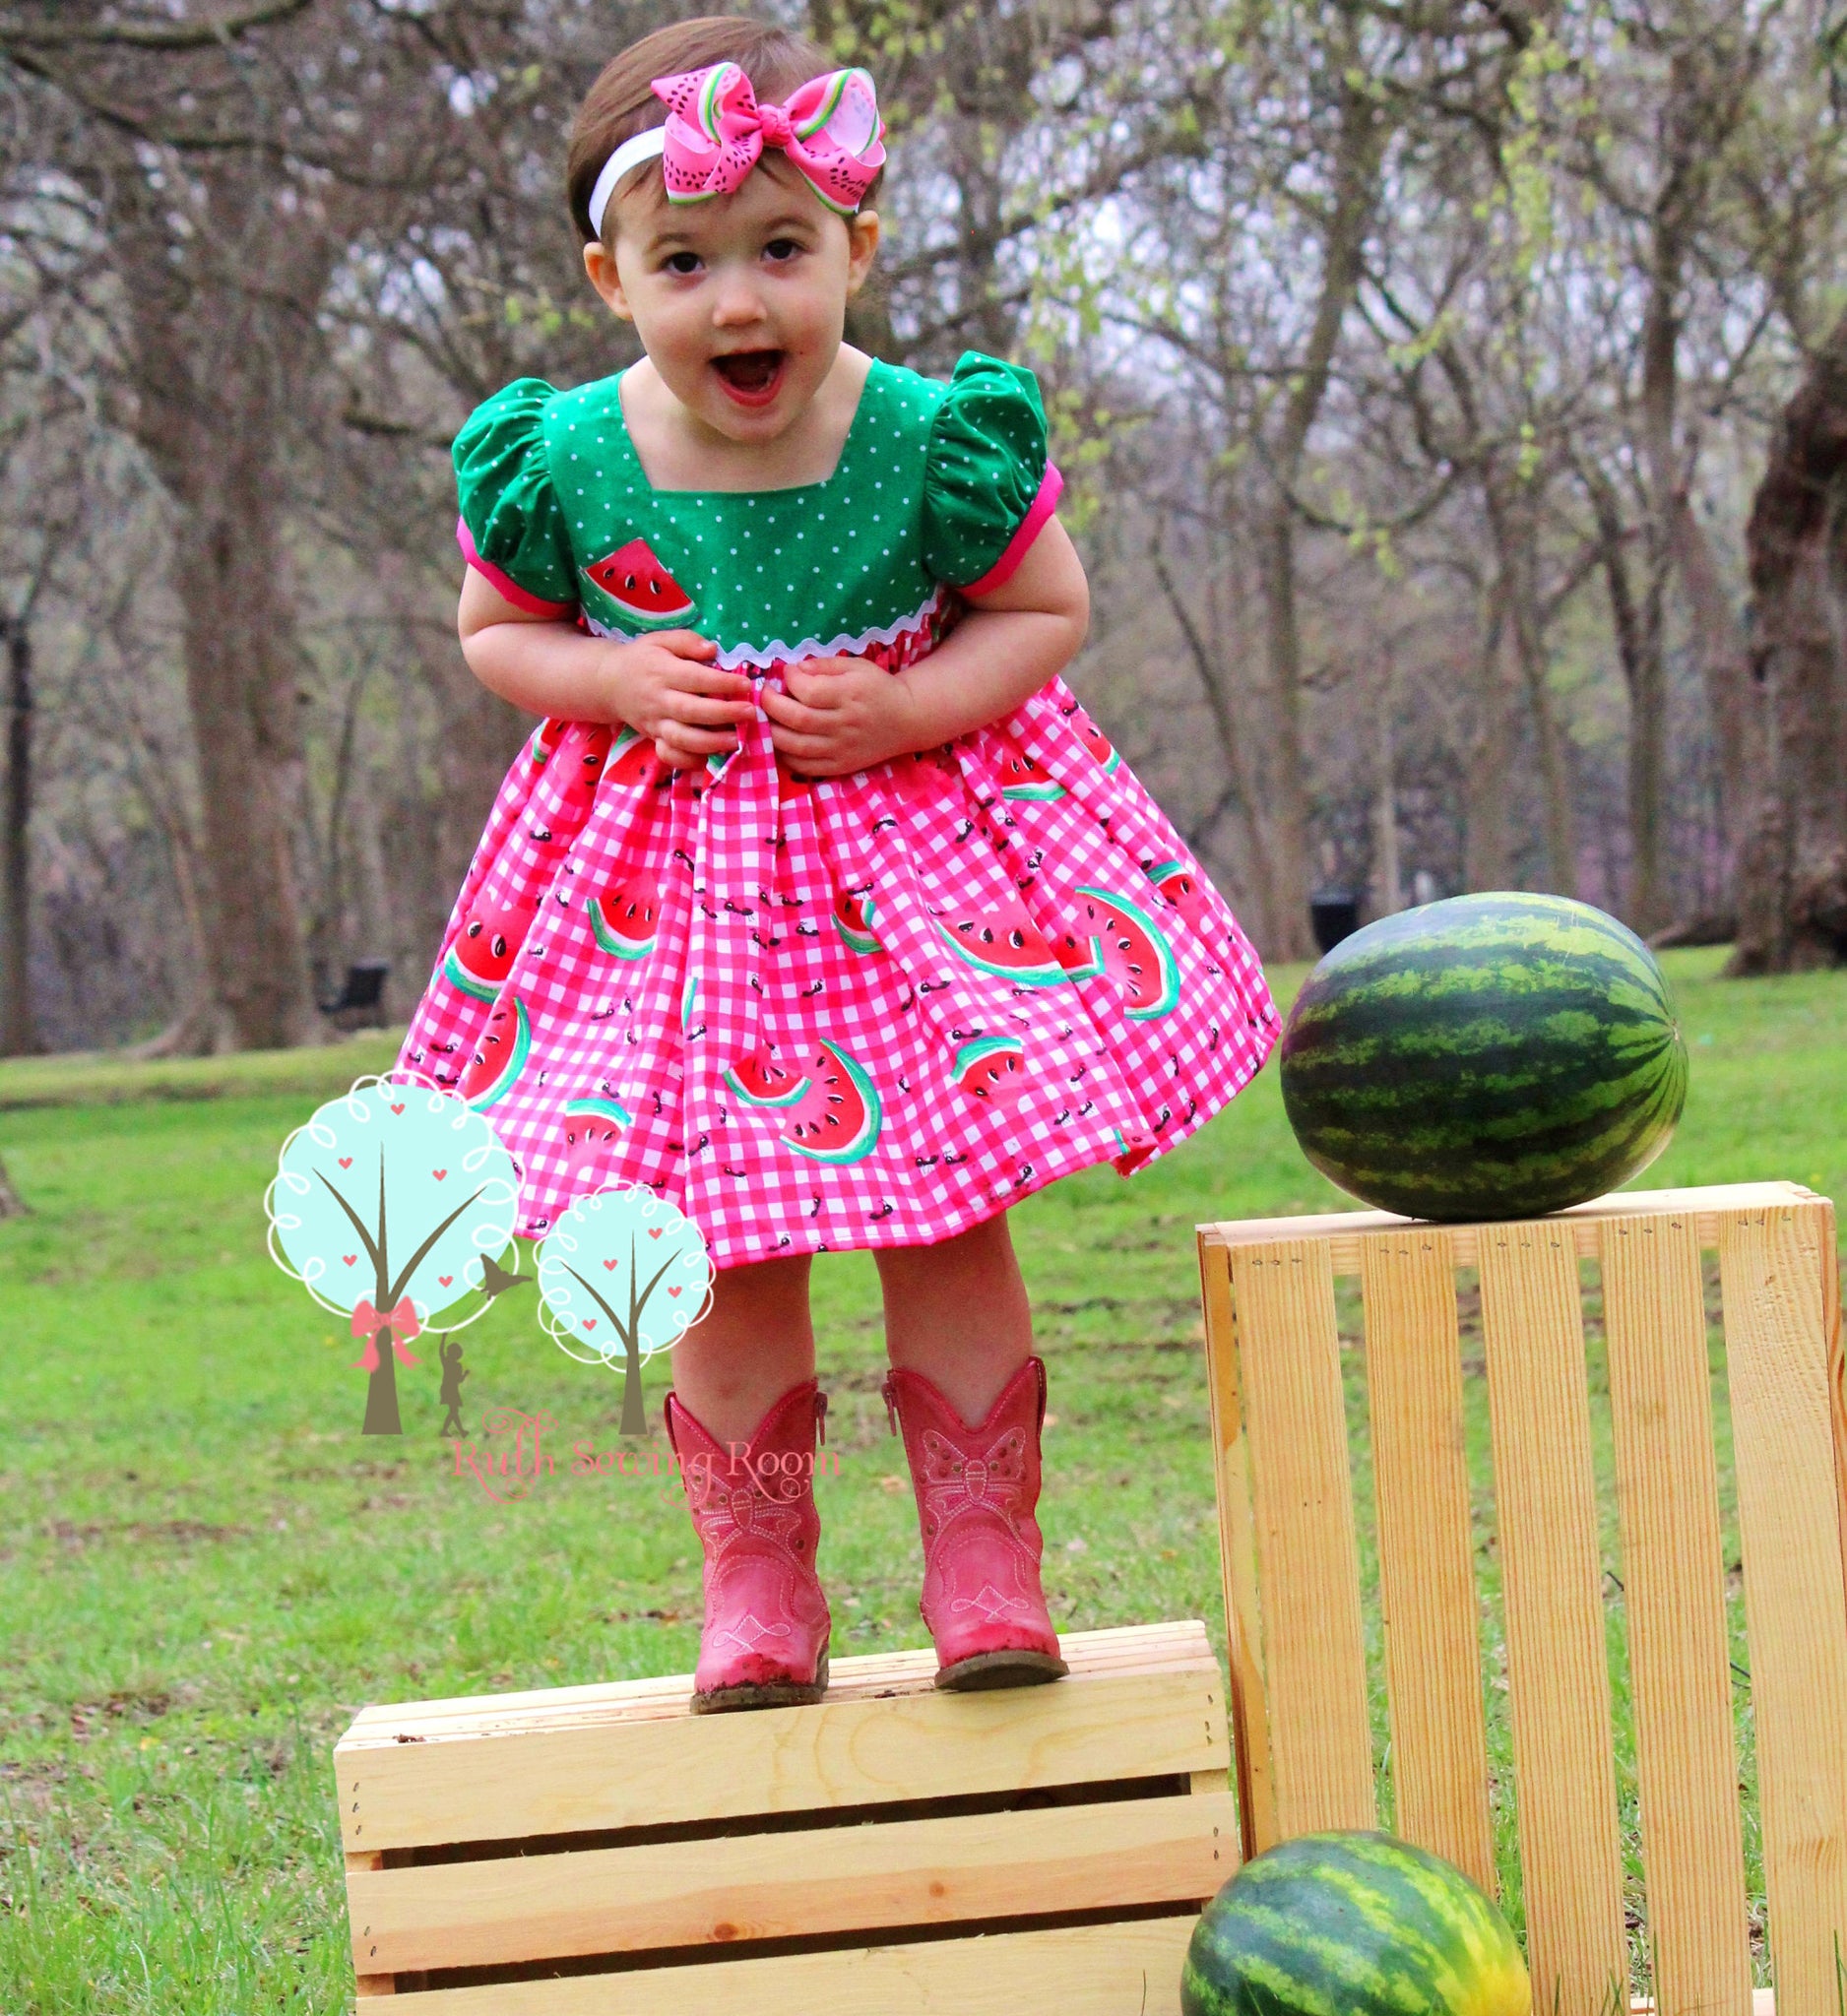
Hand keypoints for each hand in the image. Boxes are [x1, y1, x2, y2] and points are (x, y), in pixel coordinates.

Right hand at [602, 630, 755, 771]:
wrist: (609, 683)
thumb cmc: (643, 659)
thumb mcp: (660, 640)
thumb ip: (686, 641)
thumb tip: (712, 650)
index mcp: (662, 672)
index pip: (694, 678)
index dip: (721, 683)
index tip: (745, 685)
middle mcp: (658, 700)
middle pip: (691, 711)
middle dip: (723, 714)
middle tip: (750, 713)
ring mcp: (655, 723)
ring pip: (681, 738)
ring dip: (710, 743)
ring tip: (736, 741)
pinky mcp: (653, 738)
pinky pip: (669, 755)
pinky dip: (688, 761)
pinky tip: (710, 757)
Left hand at [762, 656, 927, 777]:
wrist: (905, 719)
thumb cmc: (877, 688)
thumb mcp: (855, 666)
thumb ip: (823, 665)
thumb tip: (793, 670)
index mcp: (850, 695)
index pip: (809, 691)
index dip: (790, 679)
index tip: (787, 673)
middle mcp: (845, 724)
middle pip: (797, 719)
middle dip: (771, 704)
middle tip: (765, 694)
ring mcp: (841, 749)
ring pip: (795, 746)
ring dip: (771, 731)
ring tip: (767, 717)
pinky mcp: (840, 766)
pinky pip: (804, 767)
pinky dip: (784, 755)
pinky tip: (780, 740)